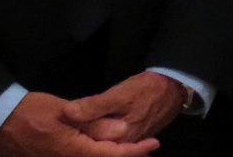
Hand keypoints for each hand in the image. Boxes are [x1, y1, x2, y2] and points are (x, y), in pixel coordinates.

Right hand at [0, 93, 158, 156]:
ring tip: (133, 146)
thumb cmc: (30, 112)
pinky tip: (105, 145)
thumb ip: (94, 122)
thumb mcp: (65, 112)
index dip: (135, 150)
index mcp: (74, 151)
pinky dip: (97, 153)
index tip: (154, 143)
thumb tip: (122, 130)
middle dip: (127, 155)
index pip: (112, 154)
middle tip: (148, 146)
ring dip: (112, 154)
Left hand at [61, 73, 186, 143]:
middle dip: (77, 136)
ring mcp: (128, 141)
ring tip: (71, 125)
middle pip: (93, 144)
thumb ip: (94, 105)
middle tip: (60, 125)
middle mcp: (123, 144)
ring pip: (101, 142)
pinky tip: (90, 128)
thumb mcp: (120, 94)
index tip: (57, 122)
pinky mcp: (131, 135)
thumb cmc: (148, 89)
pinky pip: (110, 139)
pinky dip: (98, 135)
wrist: (175, 87)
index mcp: (118, 139)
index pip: (85, 142)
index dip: (69, 133)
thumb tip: (67, 112)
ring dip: (87, 136)